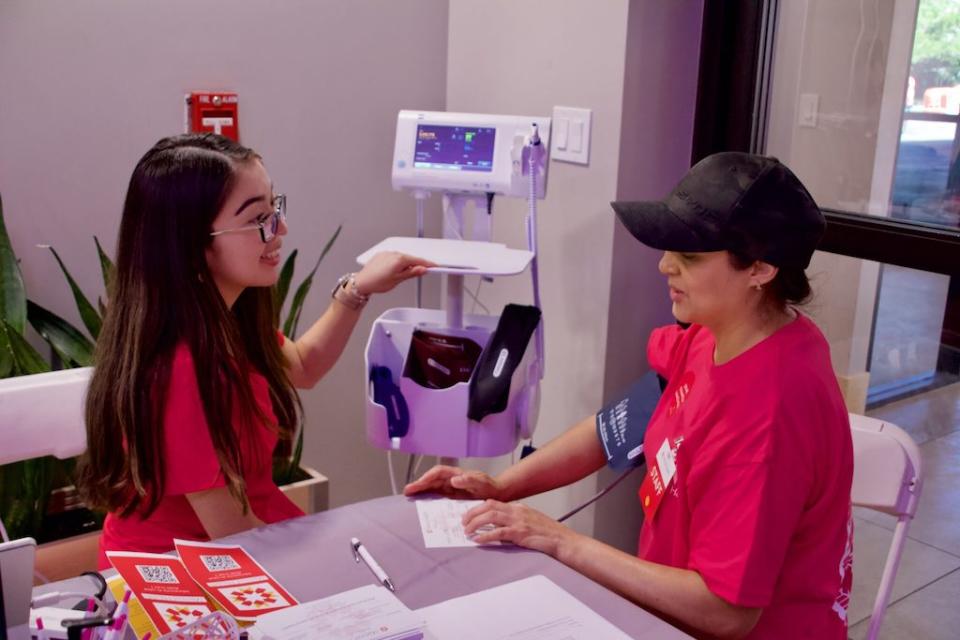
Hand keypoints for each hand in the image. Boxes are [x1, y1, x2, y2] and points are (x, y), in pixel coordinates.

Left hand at [353, 251, 433, 294]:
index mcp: (399, 259)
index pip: (419, 261)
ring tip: (400, 276)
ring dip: (406, 265)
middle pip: (411, 259)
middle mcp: (394, 253)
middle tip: (419, 274)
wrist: (362, 282)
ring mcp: (387, 253)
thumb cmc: (377, 283)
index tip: (435, 266)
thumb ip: (412, 273)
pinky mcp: (382, 255)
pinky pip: (394, 257)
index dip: (428, 264)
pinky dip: (397, 263)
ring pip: (402, 258)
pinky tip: (394, 271)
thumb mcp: (398, 280)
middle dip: (416, 265)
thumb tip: (422, 269)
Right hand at [403, 465, 503, 499]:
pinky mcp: (451, 496)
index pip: (438, 473)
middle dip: (419, 484)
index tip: (418, 484)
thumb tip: (454, 479)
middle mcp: (451, 479)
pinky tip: (421, 503)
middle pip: (431, 479)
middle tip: (407, 491)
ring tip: (409, 496)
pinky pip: (437, 495)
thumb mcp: (482, 483)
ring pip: (432, 487)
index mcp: (456, 474)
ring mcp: (450, 487)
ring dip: (421, 490)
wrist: (496, 494)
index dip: (427, 477)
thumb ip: (469, 480)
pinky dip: (428, 498)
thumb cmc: (490, 487)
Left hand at [462, 499, 579, 557]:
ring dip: (475, 523)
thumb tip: (498, 529)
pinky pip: (498, 533)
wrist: (563, 541)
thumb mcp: (530, 522)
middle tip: (463, 523)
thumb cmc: (548, 535)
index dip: (478, 508)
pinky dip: (485, 536)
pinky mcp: (520, 533)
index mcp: (518, 507)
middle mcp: (517, 511)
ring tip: (466, 531)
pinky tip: (477, 540)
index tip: (468, 515)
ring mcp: (518, 521)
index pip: (493, 502)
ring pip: (490, 517)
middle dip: (472, 513)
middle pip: (488, 506)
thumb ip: (515, 522)